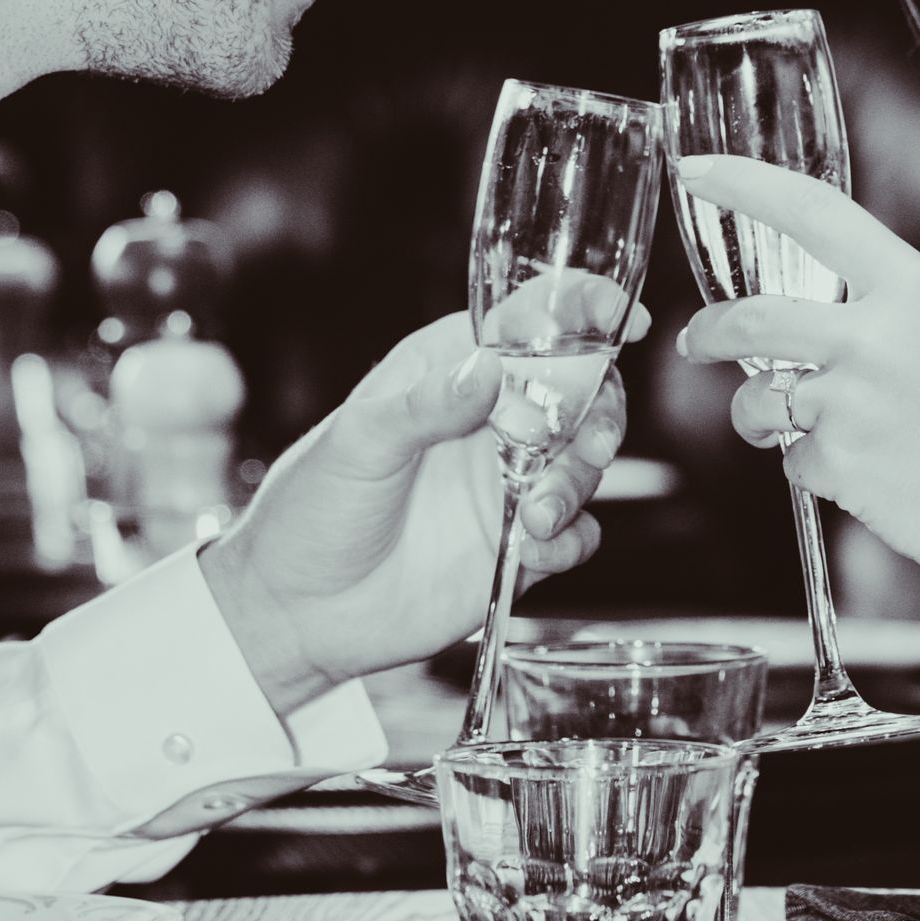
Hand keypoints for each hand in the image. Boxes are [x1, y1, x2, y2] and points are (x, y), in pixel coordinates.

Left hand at [201, 309, 635, 713]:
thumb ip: (426, 404)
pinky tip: (528, 550)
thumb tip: (489, 368)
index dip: (581, 309)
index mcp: (450, 370)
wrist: (297, 611)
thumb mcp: (358, 443)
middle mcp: (489, 419)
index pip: (529, 321)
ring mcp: (507, 482)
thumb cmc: (312, 509)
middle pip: (581, 391)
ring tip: (532, 518)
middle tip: (584, 444)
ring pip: (586, 462)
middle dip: (599, 412)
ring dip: (576, 483)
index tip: (622, 314)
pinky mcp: (517, 543)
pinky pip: (578, 533)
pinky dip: (568, 539)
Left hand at [675, 157, 919, 609]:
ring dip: (760, 415)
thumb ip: (872, 315)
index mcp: (911, 288)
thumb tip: (787, 323)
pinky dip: (813, 466)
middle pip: (751, 317)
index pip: (813, 211)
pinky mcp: (840, 464)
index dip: (745, 184)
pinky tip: (868, 473)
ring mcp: (853, 402)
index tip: (696, 170)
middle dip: (708, 332)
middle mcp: (875, 336)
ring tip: (806, 428)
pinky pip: (791, 458)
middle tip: (699, 339)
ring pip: (757, 398)